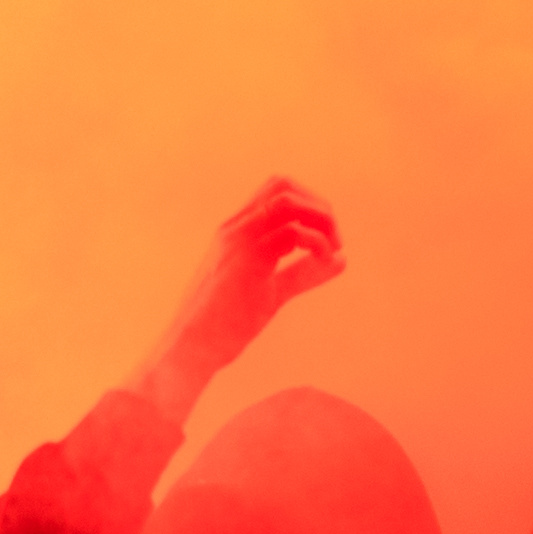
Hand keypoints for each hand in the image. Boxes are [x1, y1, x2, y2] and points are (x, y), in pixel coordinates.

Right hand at [145, 179, 346, 403]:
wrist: (192, 347)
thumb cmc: (226, 324)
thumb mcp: (272, 292)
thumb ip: (302, 274)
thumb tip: (340, 260)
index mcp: (237, 232)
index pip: (276, 192)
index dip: (309, 206)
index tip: (326, 238)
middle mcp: (236, 227)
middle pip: (283, 185)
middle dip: (318, 206)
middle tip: (334, 241)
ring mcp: (239, 239)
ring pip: (287, 200)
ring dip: (320, 218)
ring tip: (332, 248)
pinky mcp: (247, 257)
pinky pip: (292, 232)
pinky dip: (318, 242)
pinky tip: (324, 262)